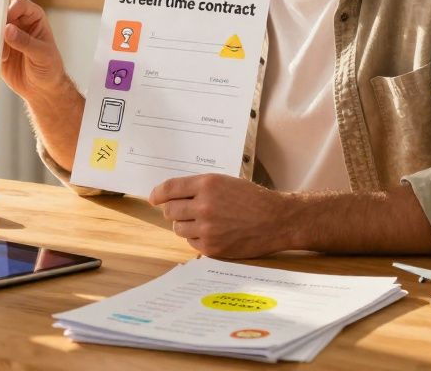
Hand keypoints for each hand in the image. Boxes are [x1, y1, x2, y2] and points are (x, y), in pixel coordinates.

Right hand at [0, 0, 71, 104]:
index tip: (4, 22)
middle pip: (1, 4)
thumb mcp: (42, 55)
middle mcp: (18, 21)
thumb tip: (8, 29)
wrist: (41, 89)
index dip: (10, 8)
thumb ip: (26, 42)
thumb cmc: (49, 69)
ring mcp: (5, 33)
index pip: (19, 3)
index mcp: (33, 17)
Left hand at [149, 174, 289, 258]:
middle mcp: (204, 206)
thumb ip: (198, 188)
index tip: (154, 198)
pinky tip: (212, 233)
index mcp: (207, 185)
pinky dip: (197, 238)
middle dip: (174, 210)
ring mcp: (207, 228)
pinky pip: (191, 242)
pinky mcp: (212, 247)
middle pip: (170, 210)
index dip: (158, 194)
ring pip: (178, 228)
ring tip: (203, 222)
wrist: (276, 220)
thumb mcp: (225, 183)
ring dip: (185, 225)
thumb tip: (170, 196)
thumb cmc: (252, 199)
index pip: (169, 188)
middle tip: (185, 210)